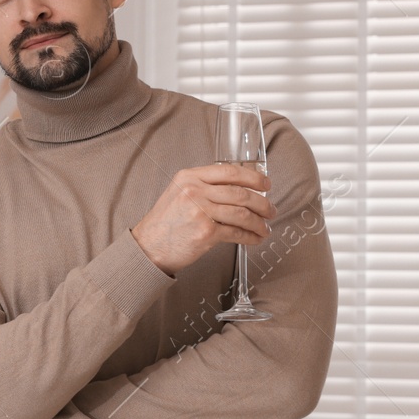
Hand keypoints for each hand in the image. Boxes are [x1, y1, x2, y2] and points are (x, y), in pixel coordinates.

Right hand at [129, 163, 274, 275]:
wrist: (148, 247)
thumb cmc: (165, 223)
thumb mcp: (179, 193)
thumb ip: (204, 187)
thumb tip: (240, 189)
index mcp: (189, 177)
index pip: (229, 171)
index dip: (253, 177)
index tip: (266, 184)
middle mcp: (195, 191)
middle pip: (240, 193)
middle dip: (262, 203)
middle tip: (270, 210)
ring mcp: (200, 211)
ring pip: (242, 214)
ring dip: (259, 222)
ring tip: (265, 227)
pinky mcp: (205, 232)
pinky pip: (236, 232)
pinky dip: (250, 237)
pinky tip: (254, 238)